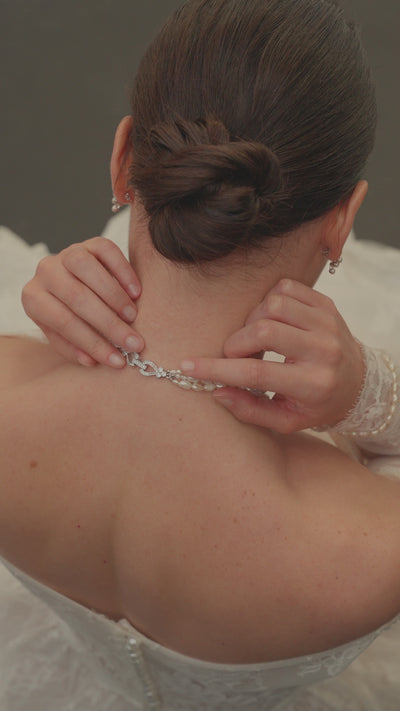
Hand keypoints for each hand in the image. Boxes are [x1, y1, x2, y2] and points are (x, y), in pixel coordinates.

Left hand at [22, 237, 143, 367]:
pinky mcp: (90, 243)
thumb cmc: (70, 316)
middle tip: (133, 342)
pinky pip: (107, 251)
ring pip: (88, 269)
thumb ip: (75, 348)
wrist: (74, 285)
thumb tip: (92, 360)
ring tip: (133, 317)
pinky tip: (136, 293)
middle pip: (77, 297)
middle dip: (108, 324)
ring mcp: (67, 254)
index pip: (63, 322)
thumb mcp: (65, 335)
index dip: (92, 343)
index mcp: (34, 298)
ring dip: (114, 296)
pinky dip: (123, 272)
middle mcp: (45, 272)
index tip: (117, 360)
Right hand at [181, 279, 364, 433]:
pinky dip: (269, 301)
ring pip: (273, 304)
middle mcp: (324, 350)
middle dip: (236, 342)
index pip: (257, 373)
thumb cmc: (317, 404)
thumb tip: (217, 391)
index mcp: (314, 384)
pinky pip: (285, 287)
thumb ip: (250, 410)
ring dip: (253, 320)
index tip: (189, 366)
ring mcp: (327, 322)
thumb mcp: (286, 420)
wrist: (358, 382)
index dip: (217, 369)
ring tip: (256, 338)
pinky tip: (271, 320)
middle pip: (264, 331)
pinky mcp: (326, 304)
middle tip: (235, 354)